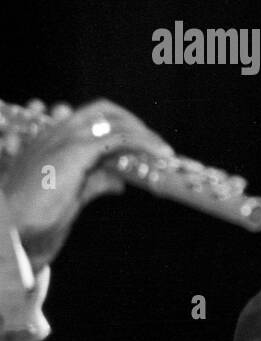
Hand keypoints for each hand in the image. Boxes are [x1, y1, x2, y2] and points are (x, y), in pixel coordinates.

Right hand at [1, 99, 172, 270]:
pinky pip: (119, 138)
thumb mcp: (72, 193)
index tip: (141, 142)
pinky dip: (144, 144)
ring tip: (165, 152)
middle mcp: (56, 132)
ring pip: (115, 122)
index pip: (89, 116)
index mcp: (51, 139)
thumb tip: (119, 182)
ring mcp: (64, 138)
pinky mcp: (75, 150)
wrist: (16, 230)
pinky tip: (160, 156)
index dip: (118, 124)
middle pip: (104, 110)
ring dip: (146, 135)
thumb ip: (95, 181)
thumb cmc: (37, 216)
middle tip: (156, 145)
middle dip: (134, 122)